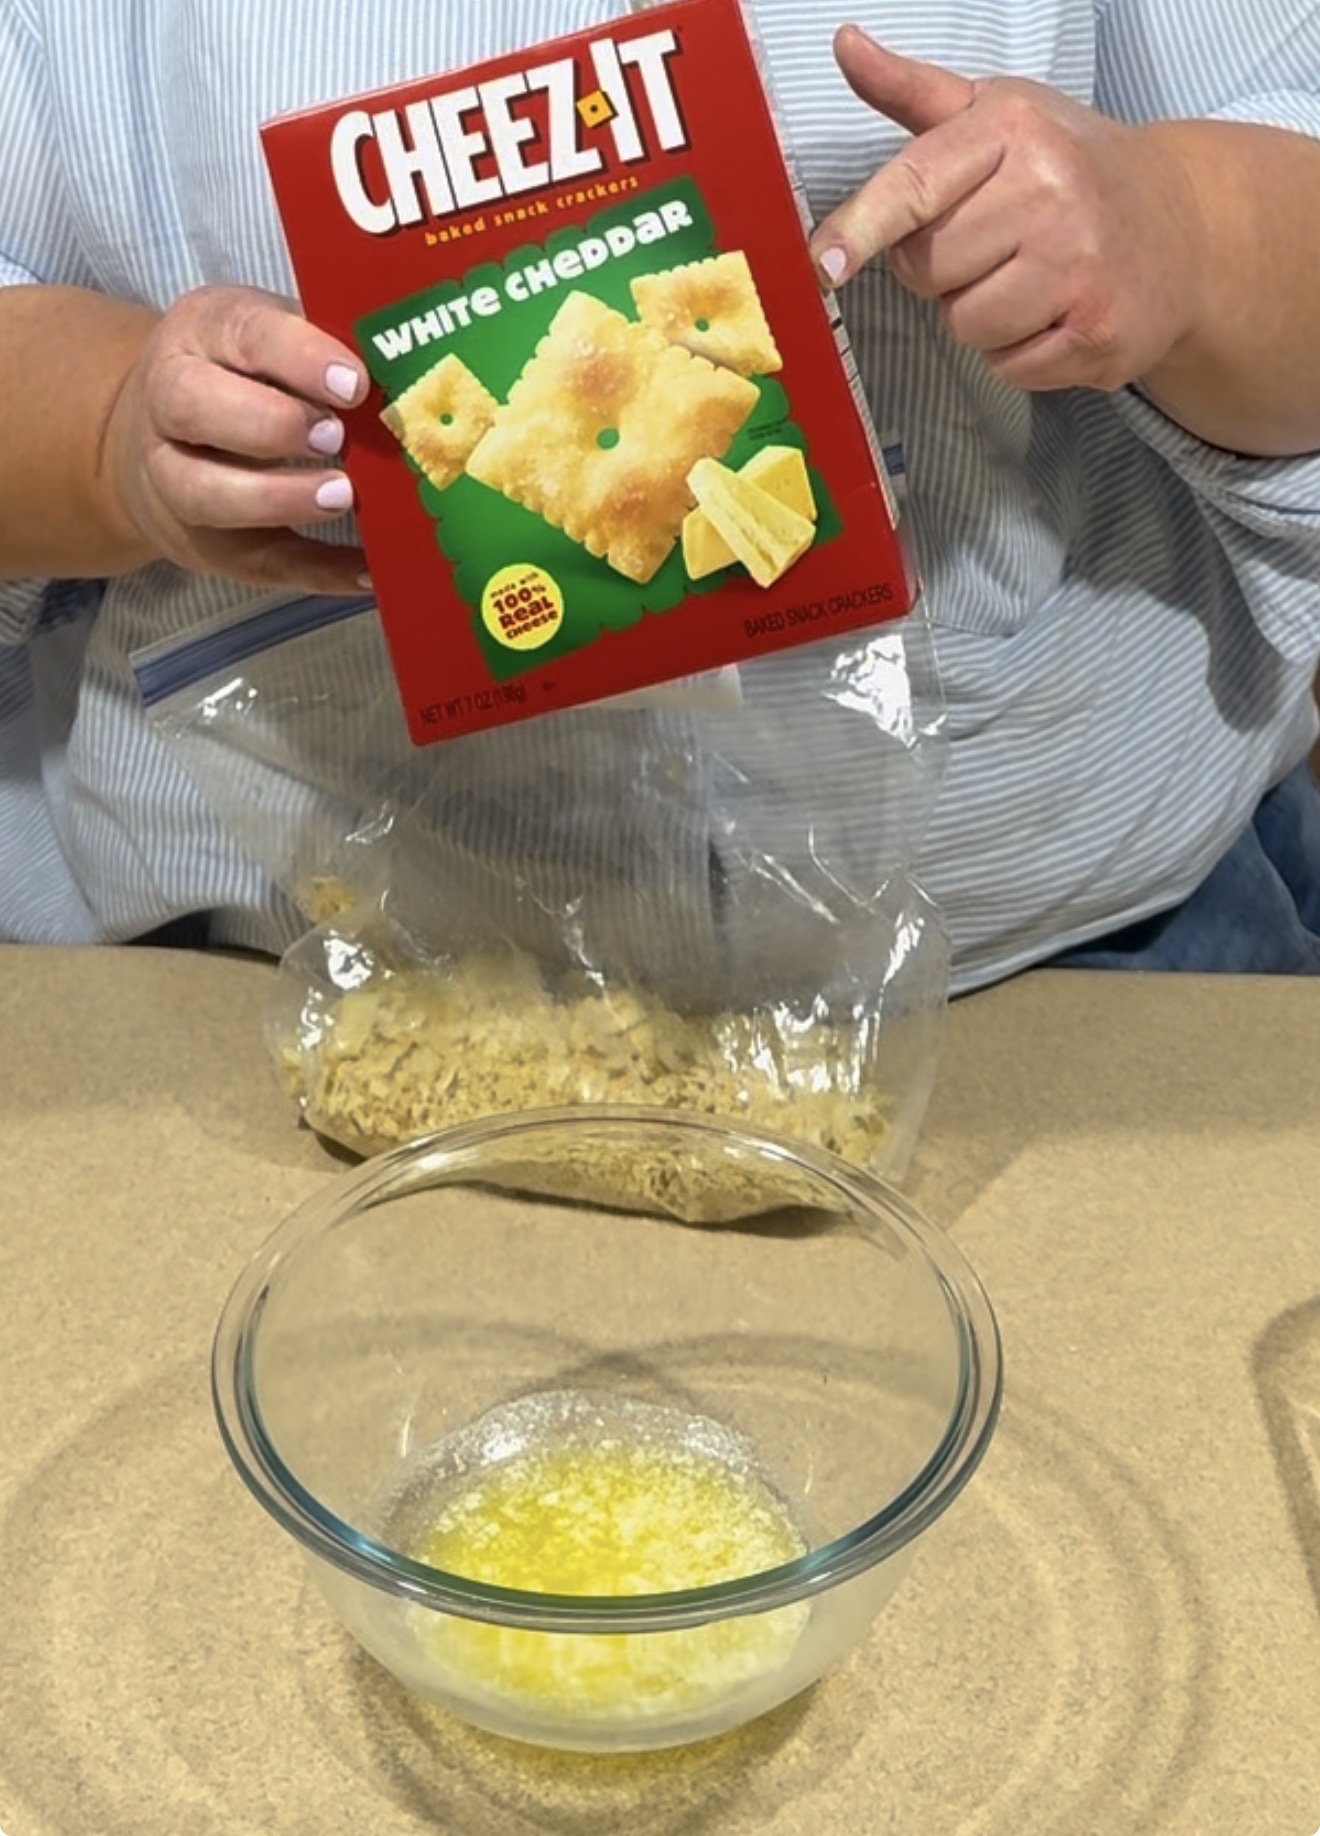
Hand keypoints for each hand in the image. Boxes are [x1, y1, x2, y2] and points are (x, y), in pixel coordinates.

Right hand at [101, 285, 370, 592]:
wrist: (159, 430)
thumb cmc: (243, 374)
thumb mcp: (272, 336)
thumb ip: (326, 346)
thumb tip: (409, 372)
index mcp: (201, 333)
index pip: (242, 333)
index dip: (298, 358)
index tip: (354, 384)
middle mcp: (168, 402)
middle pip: (193, 405)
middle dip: (271, 424)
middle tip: (336, 439)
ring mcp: (171, 477)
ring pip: (203, 492)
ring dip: (277, 499)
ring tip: (342, 497)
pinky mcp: (203, 542)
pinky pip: (256, 563)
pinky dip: (318, 571)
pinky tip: (370, 571)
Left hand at [809, 27, 1203, 393]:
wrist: (1183, 227)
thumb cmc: (1068, 168)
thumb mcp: (999, 114)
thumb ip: (916, 94)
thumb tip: (845, 45)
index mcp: (1015, 131)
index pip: (917, 184)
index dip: (863, 227)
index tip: (823, 264)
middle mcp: (1052, 193)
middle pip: (927, 270)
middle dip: (942, 271)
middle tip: (996, 245)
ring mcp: (1081, 267)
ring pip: (964, 326)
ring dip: (982, 318)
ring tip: (1029, 281)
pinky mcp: (1099, 332)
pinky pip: (1009, 368)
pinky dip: (1021, 353)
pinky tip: (1056, 313)